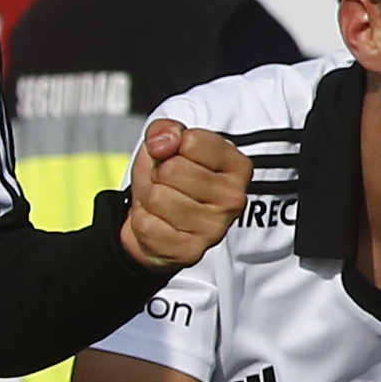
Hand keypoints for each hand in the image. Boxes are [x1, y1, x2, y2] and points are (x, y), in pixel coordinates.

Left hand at [122, 120, 252, 271]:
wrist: (157, 223)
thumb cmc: (169, 182)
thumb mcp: (166, 145)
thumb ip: (166, 130)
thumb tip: (164, 143)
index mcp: (236, 166)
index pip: (192, 142)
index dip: (170, 146)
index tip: (175, 156)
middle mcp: (233, 198)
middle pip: (172, 170)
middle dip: (157, 175)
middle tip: (166, 184)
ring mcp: (214, 228)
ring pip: (157, 197)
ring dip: (149, 198)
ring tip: (162, 204)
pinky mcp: (191, 251)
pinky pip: (147, 224)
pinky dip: (144, 221)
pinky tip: (159, 223)